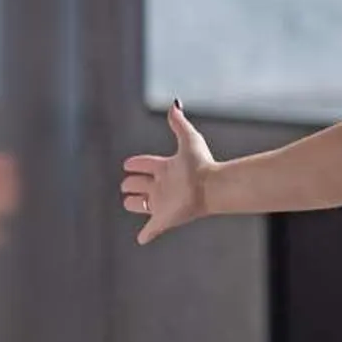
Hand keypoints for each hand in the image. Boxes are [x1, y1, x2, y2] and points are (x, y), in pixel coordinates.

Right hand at [121, 100, 215, 243]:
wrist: (211, 186)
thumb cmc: (202, 164)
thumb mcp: (189, 140)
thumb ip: (180, 123)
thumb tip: (175, 104)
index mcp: (165, 168)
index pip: (144, 165)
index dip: (136, 164)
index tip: (129, 164)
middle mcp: (161, 186)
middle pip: (137, 185)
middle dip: (131, 183)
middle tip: (130, 183)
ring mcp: (161, 203)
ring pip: (137, 205)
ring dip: (133, 203)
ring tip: (132, 200)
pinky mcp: (163, 219)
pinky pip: (151, 229)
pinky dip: (146, 234)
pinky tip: (143, 238)